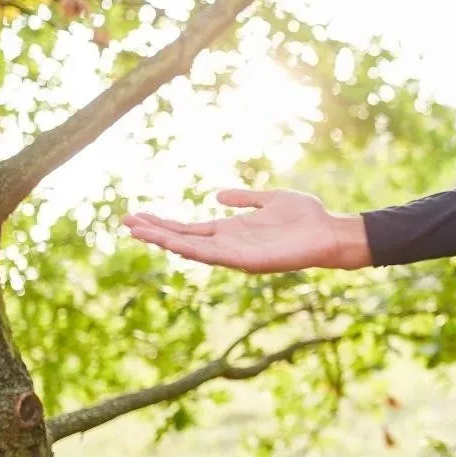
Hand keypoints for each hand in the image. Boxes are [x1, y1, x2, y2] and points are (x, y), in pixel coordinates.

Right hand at [122, 189, 372, 272]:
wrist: (331, 232)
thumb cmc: (306, 217)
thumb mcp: (271, 198)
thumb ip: (245, 198)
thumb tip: (216, 195)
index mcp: (232, 230)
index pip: (190, 228)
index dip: (164, 223)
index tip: (137, 215)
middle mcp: (230, 244)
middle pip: (184, 238)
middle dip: (155, 231)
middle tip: (124, 222)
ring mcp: (237, 254)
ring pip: (193, 248)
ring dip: (165, 240)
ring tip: (138, 232)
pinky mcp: (249, 261)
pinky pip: (216, 256)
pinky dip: (193, 249)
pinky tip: (173, 243)